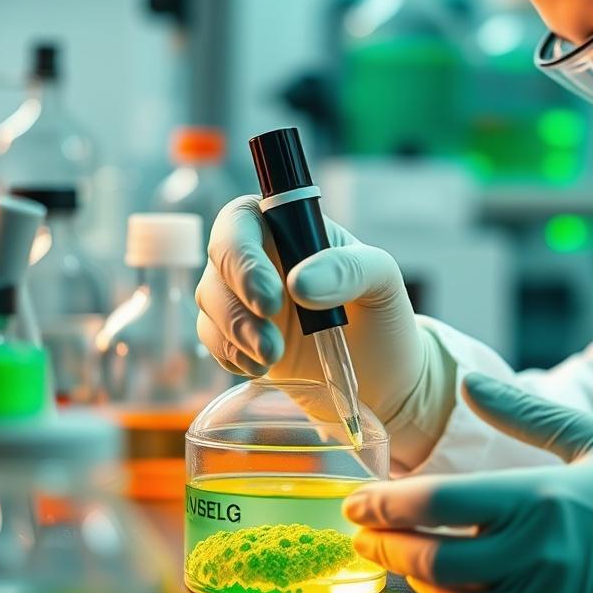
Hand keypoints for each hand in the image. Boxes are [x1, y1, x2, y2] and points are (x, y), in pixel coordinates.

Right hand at [195, 195, 428, 423]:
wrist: (383, 374)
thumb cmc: (382, 315)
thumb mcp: (383, 280)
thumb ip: (349, 269)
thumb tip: (299, 282)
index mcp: (291, 228)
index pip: (243, 218)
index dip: (242, 253)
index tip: (271, 296)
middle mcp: (261, 256)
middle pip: (218, 262)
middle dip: (236, 303)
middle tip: (271, 340)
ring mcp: (245, 297)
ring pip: (209, 302)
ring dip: (233, 333)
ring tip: (272, 357)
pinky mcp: (239, 336)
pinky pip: (212, 339)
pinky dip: (229, 354)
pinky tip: (260, 367)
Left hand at [343, 373, 592, 592]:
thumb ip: (525, 410)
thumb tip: (468, 381)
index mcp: (541, 498)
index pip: (440, 502)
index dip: (388, 503)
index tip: (357, 499)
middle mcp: (536, 552)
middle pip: (434, 557)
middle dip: (385, 545)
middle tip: (358, 533)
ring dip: (414, 578)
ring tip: (392, 557)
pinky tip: (441, 584)